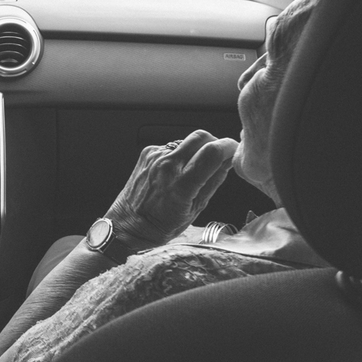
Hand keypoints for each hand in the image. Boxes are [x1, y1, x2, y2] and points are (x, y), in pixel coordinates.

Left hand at [105, 130, 237, 247]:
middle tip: (216, 157)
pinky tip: (175, 171)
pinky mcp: (147, 153)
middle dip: (214, 143)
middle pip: (201, 136)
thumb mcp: (196, 209)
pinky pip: (171, 146)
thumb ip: (213, 182)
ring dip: (196, 149)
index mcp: (182, 183)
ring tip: (193, 169)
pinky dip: (179, 155)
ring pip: (186, 140)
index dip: (228, 147)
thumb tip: (228, 162)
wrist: (128, 225)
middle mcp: (167, 166)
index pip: (212, 152)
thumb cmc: (160, 224)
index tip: (233, 151)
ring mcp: (155, 157)